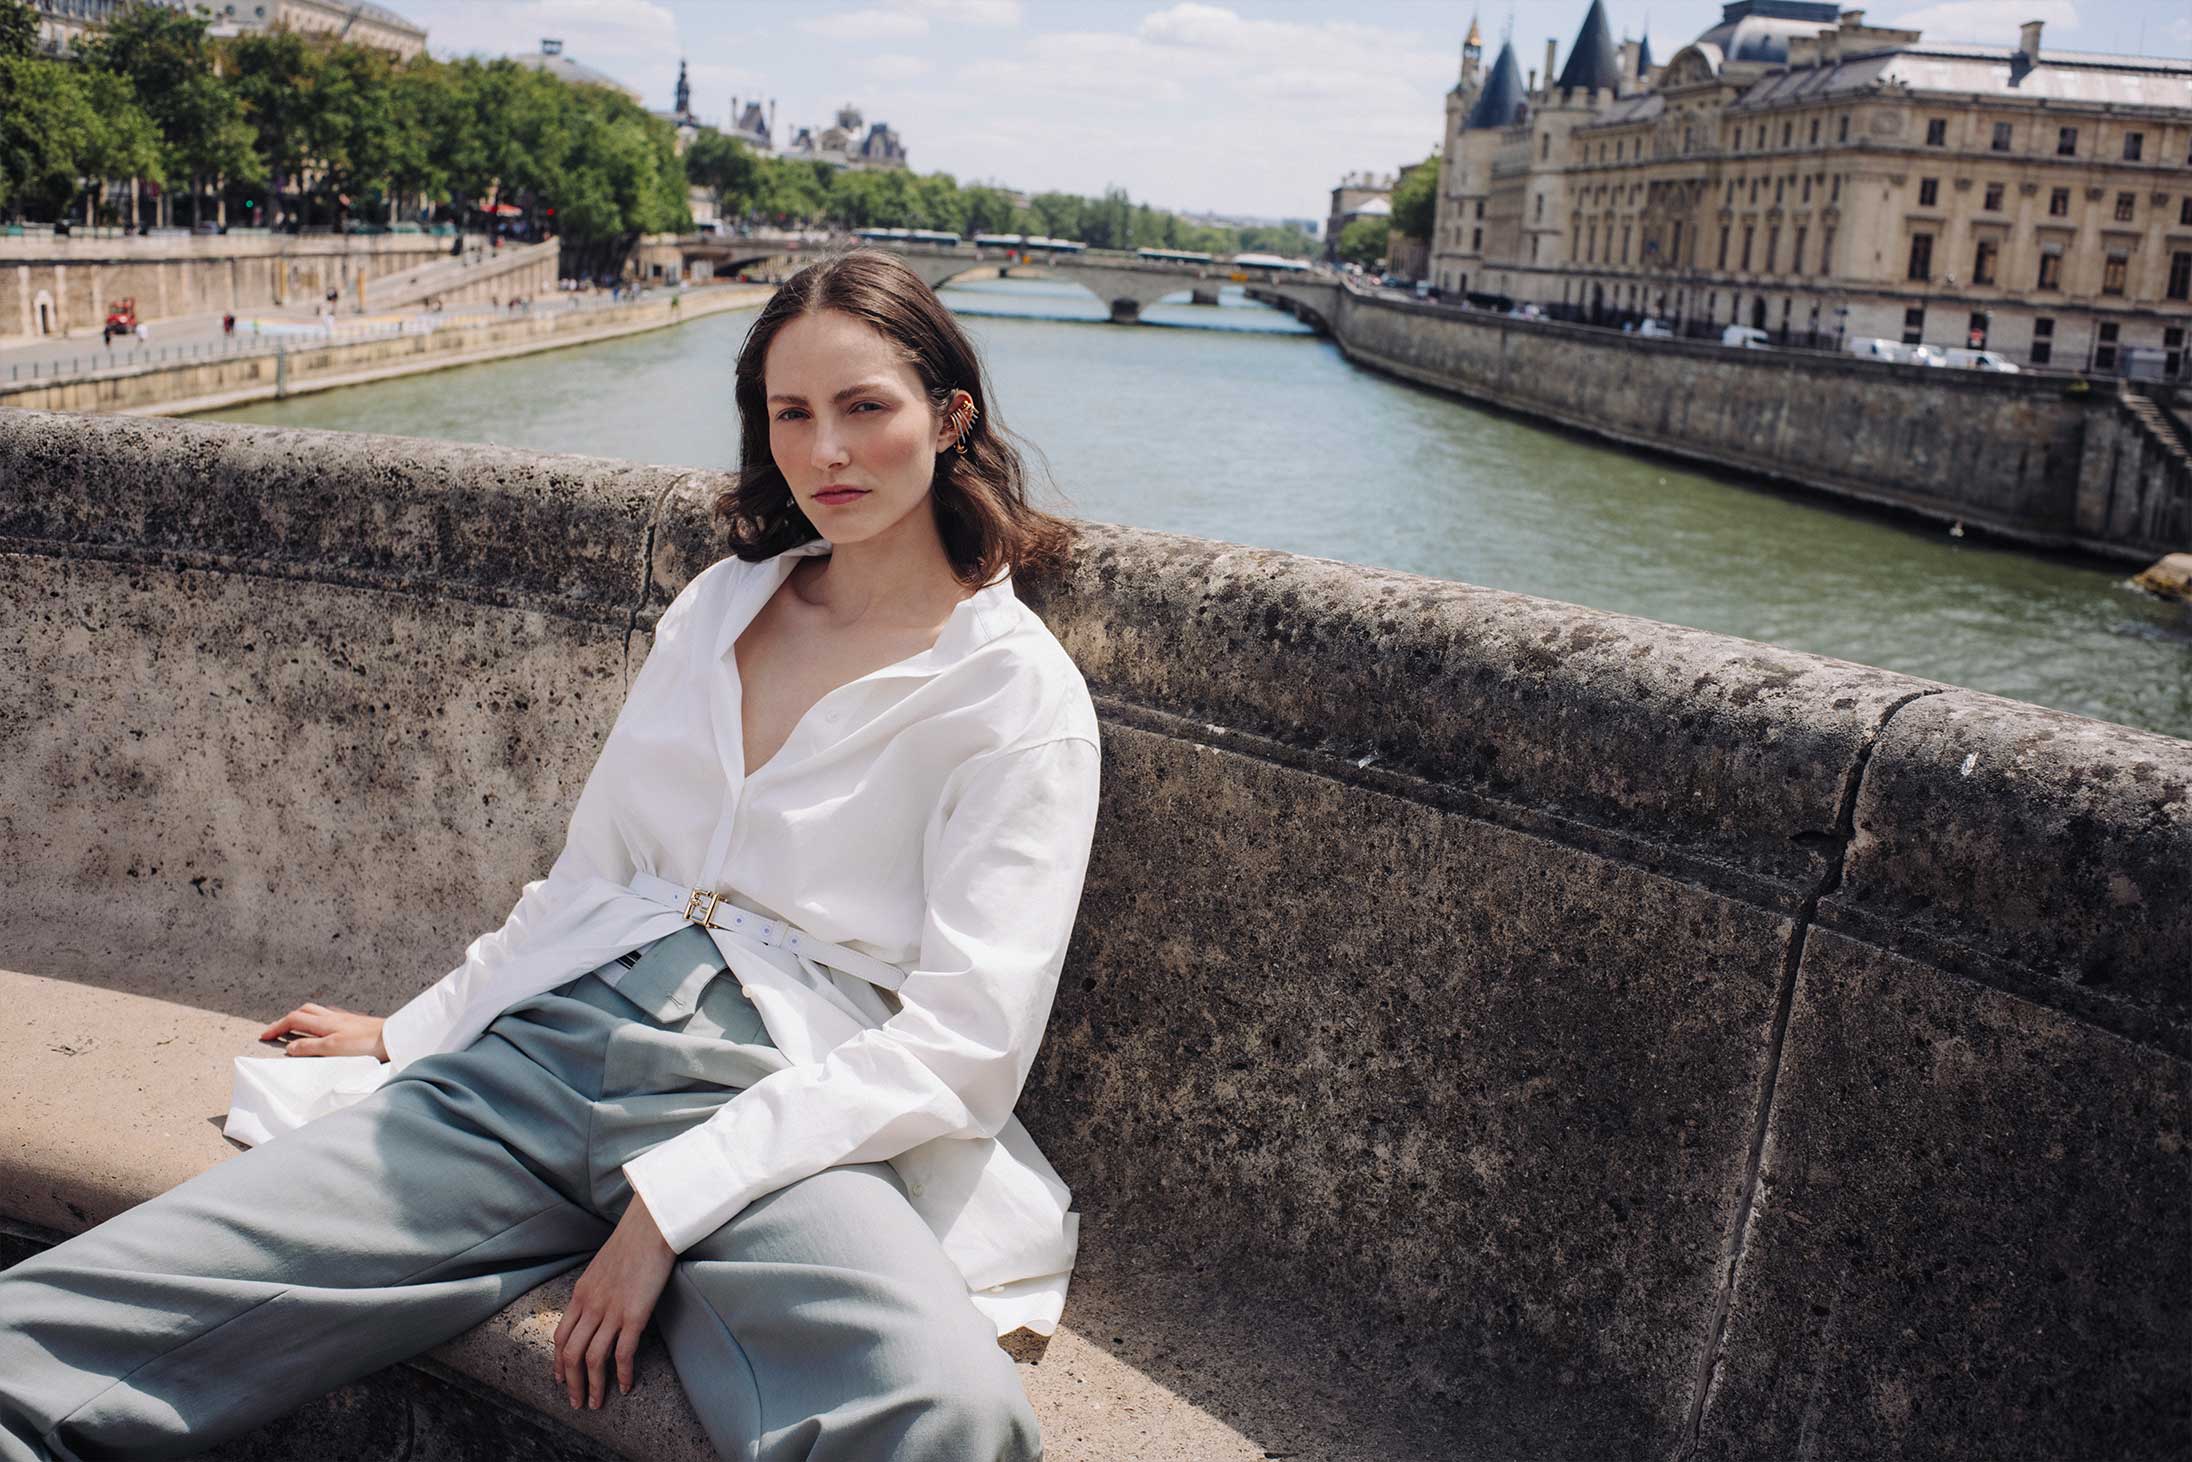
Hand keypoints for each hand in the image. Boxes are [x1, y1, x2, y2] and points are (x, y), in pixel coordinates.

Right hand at [259, 1003, 388, 1061]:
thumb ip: (309, 1047)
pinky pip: (330, 1017)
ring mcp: (344, 1018)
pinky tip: (323, 1027)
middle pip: (303, 1011)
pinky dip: (318, 1020)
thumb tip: (289, 1047)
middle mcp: (332, 1017)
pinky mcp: (354, 1023)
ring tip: (295, 1028)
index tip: (264, 1036)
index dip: (277, 1027)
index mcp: (324, 1022)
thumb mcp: (332, 1048)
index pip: (293, 1019)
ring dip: (302, 1018)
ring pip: (317, 1012)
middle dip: (287, 1019)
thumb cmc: (365, 1044)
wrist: (393, 1038)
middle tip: (276, 1031)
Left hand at [553, 1194, 675, 1409]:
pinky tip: (626, 1386)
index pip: (561, 1337)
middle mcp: (590, 1306)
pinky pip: (623, 1353)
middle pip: (572, 1355)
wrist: (650, 1226)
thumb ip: (595, 1289)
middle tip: (577, 1403)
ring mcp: (611, 1311)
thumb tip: (596, 1305)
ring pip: (593, 1359)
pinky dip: (623, 1374)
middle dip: (572, 1384)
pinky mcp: (634, 1314)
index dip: (559, 1363)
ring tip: (597, 1403)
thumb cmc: (632, 1242)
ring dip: (594, 1386)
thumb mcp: (601, 1267)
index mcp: (580, 1294)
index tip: (562, 1380)